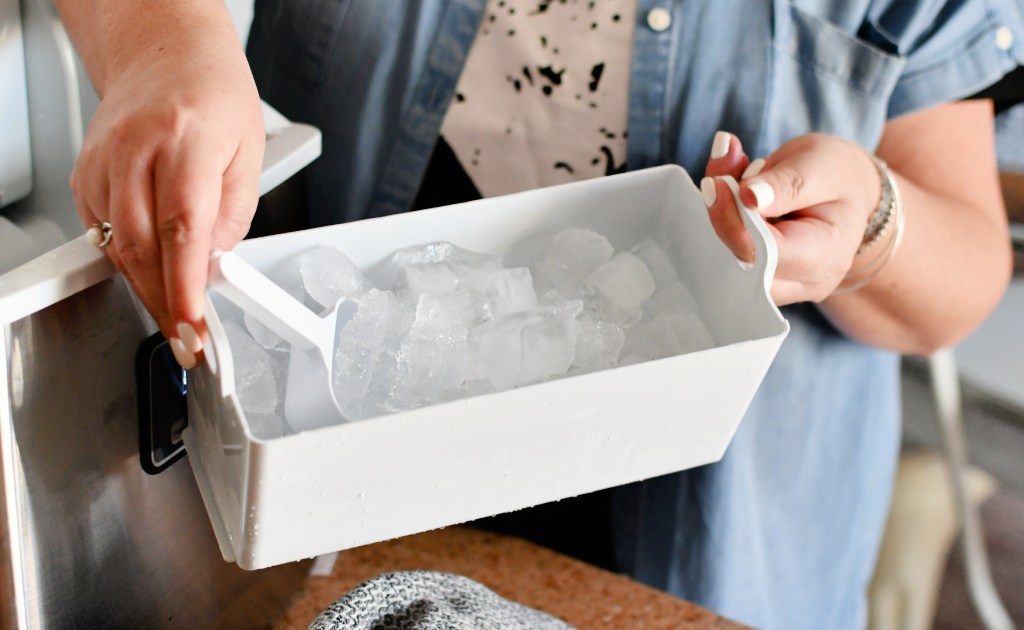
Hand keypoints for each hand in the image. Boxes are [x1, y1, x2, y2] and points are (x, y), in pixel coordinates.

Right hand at [69, 25, 263, 367]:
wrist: (164, 53)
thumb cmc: (214, 95)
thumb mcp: (250, 153)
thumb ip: (234, 215)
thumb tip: (214, 266)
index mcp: (188, 139)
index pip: (183, 229)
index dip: (185, 287)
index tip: (192, 326)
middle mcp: (137, 148)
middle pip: (141, 245)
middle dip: (164, 301)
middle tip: (188, 337)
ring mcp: (104, 160)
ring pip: (116, 245)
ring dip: (146, 286)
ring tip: (175, 310)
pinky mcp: (86, 172)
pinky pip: (102, 231)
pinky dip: (127, 258)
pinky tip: (151, 268)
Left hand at [700, 132, 878, 304]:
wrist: (847, 192)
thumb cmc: (840, 177)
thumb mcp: (821, 166)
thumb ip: (786, 183)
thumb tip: (748, 197)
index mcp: (824, 257)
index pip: (765, 254)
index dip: (733, 222)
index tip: (718, 183)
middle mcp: (800, 282)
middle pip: (740, 263)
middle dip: (721, 216)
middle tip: (723, 171)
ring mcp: (777, 283)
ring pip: (725, 259)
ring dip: (718, 215)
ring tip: (734, 171)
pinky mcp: (757, 274)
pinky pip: (725, 253)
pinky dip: (721, 218)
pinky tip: (731, 188)